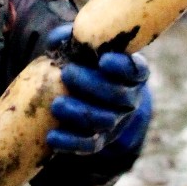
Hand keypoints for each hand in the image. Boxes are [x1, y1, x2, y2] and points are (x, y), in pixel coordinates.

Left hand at [45, 23, 151, 156]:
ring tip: (56, 104)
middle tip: (67, 73)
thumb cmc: (87, 63)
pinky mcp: (101, 140)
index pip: (135, 70)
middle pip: (119, 97)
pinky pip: (89, 146)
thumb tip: (56, 41)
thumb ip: (71, 39)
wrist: (89, 94)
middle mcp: (130, 99)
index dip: (122, 67)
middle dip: (93, 86)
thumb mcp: (84, 48)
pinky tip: (51, 137)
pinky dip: (70, 143)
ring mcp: (117, 122)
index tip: (104, 60)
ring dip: (79, 114)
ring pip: (104, 121)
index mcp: (133, 73)